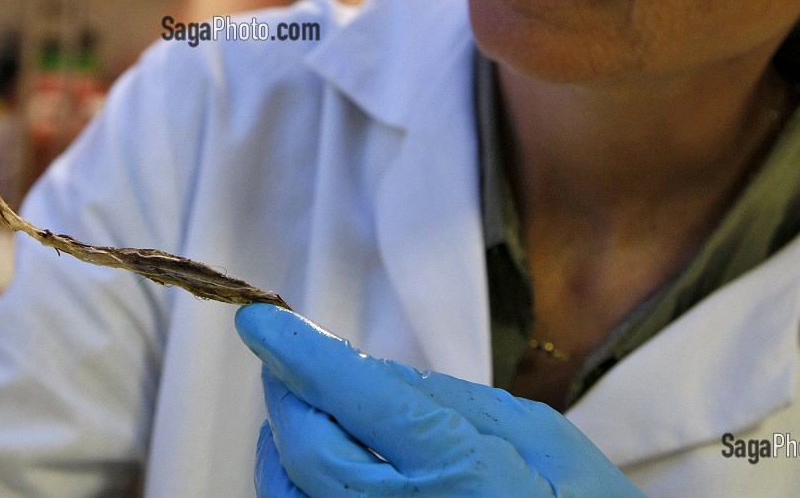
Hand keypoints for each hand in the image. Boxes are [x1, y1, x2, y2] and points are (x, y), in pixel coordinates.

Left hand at [235, 304, 643, 496]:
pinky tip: (304, 458)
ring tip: (294, 401)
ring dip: (279, 440)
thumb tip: (368, 371)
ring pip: (291, 495)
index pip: (359, 399)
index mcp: (464, 473)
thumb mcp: (539, 438)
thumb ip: (450, 400)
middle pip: (310, 450)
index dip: (301, 352)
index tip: (260, 319)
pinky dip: (288, 484)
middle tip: (282, 352)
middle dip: (286, 392)